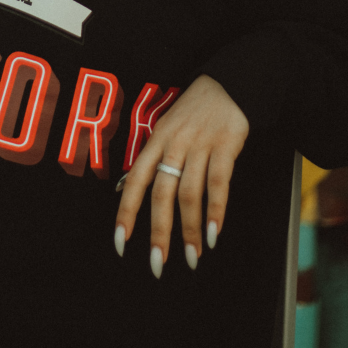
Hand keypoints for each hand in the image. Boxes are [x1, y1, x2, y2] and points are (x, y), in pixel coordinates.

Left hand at [115, 75, 248, 276]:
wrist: (227, 84)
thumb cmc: (192, 112)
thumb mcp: (166, 129)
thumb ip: (151, 160)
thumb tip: (124, 191)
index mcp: (156, 141)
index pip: (135, 180)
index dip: (126, 212)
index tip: (120, 242)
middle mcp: (174, 144)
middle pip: (161, 192)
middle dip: (159, 231)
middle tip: (157, 263)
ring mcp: (200, 145)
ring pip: (190, 193)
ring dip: (191, 230)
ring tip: (193, 256)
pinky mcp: (225, 146)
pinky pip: (218, 183)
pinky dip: (216, 211)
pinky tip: (215, 233)